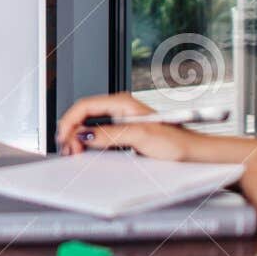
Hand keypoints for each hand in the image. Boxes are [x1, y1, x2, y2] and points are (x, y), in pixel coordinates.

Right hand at [56, 91, 197, 159]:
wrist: (193, 153)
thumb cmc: (176, 141)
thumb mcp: (140, 136)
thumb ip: (110, 134)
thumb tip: (85, 135)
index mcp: (122, 102)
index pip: (85, 106)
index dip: (70, 121)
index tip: (64, 137)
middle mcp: (119, 109)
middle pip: (83, 116)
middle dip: (71, 131)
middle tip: (69, 149)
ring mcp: (119, 122)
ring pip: (88, 127)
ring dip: (78, 138)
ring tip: (75, 152)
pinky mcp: (122, 134)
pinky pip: (98, 136)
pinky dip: (88, 144)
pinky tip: (86, 152)